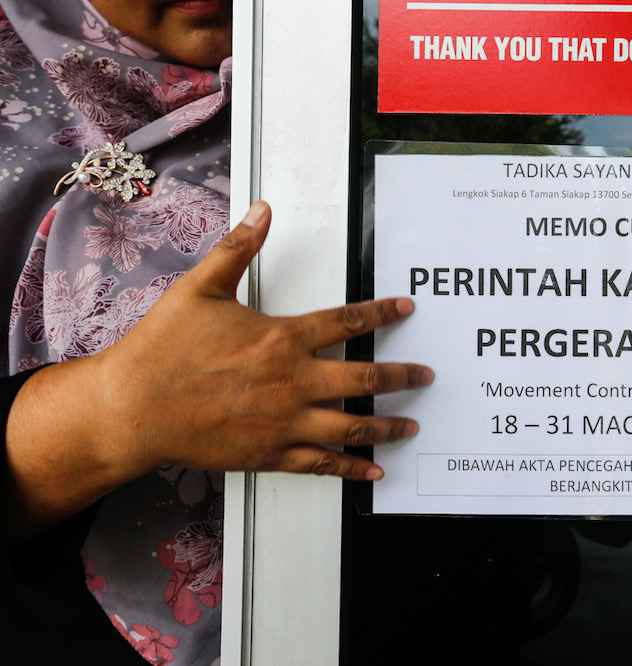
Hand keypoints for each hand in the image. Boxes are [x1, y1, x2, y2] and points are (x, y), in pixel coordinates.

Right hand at [98, 200, 431, 479]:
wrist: (134, 407)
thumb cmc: (163, 348)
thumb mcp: (200, 287)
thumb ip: (237, 249)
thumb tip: (263, 211)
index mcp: (282, 338)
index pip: (348, 322)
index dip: (382, 313)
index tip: (406, 310)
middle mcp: (293, 381)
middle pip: (366, 380)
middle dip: (404, 377)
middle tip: (427, 377)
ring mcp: (285, 422)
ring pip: (353, 426)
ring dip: (388, 426)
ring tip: (412, 426)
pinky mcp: (270, 454)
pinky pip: (322, 464)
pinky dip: (352, 469)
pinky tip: (373, 471)